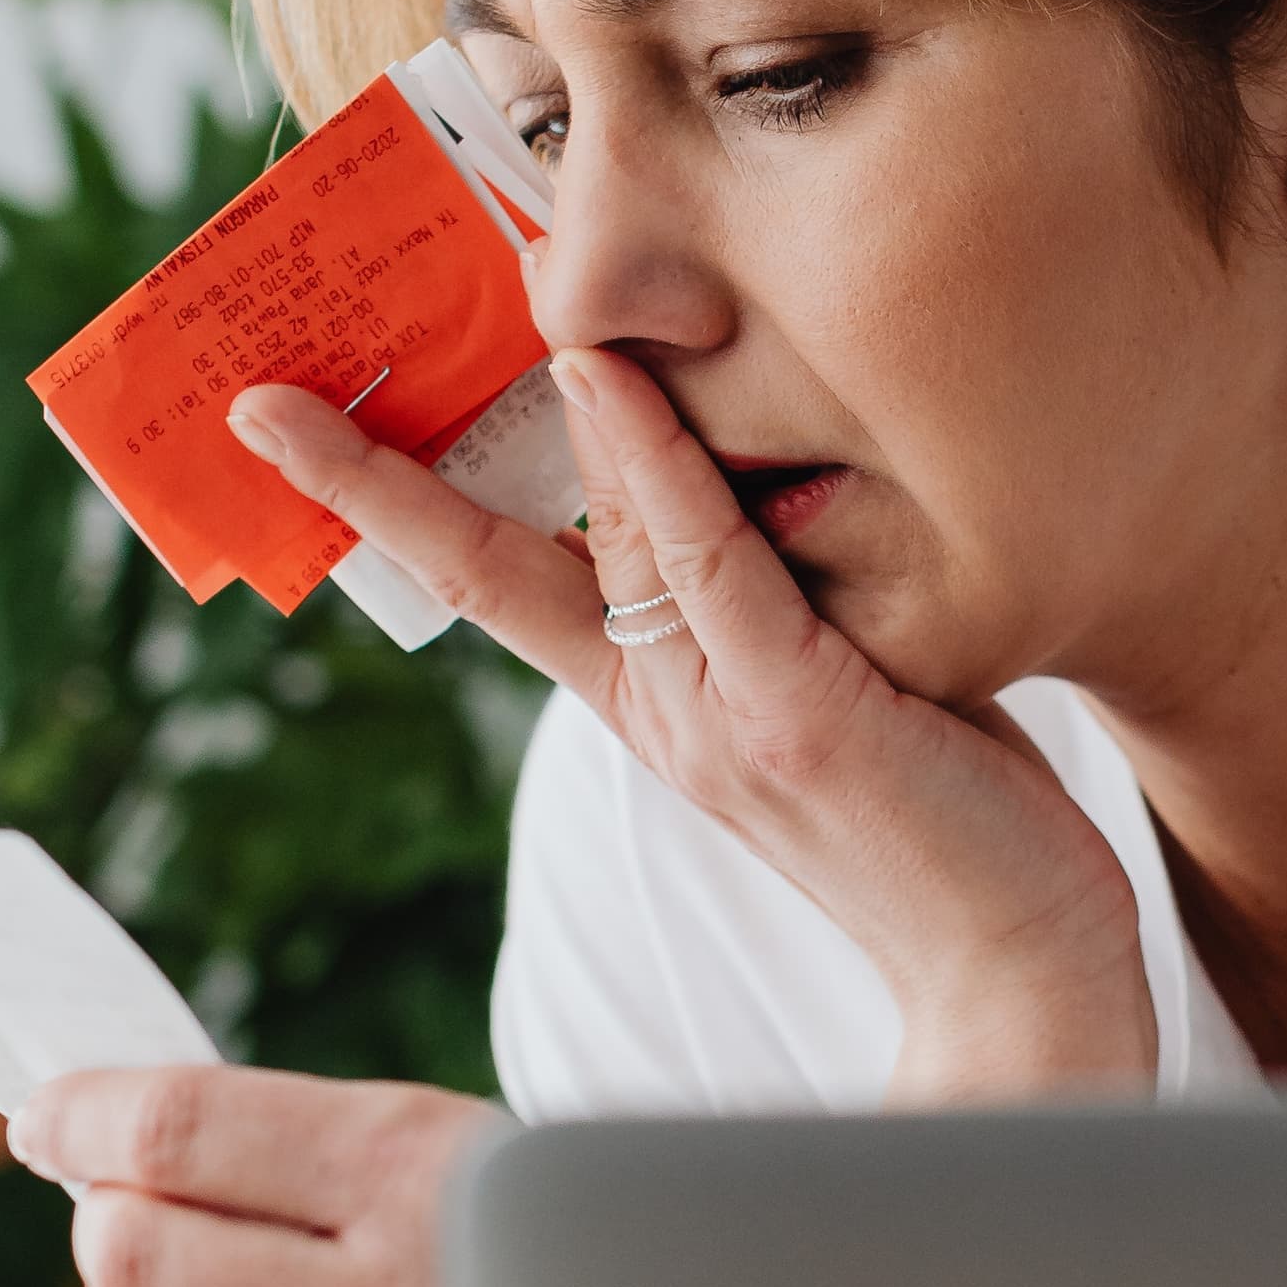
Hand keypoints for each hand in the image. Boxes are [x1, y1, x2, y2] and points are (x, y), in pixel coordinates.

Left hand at [12, 1063, 487, 1286]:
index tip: (43, 1113)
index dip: (81, 1115)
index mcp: (434, 1178)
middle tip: (124, 1207)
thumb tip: (127, 1156)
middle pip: (134, 1259)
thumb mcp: (498, 1161)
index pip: (178, 1133)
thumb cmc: (613, 1268)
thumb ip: (327, 1162)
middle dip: (111, 1224)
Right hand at [233, 351, 1156, 1103]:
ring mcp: (715, 717)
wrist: (1024, 974)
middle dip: (365, 478)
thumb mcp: (836, 688)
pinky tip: (607, 380)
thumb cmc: (956, 822)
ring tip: (429, 311)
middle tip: (263, 388)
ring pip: (592, 544)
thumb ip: (774, 593)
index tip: (293, 428)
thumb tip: (743, 462)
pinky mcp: (792, 719)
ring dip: (515, 421)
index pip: (495, 580)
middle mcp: (657, 708)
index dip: (390, 503)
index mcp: (650, 702)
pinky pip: (708, 571)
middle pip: (484, 564)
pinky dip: (653, 469)